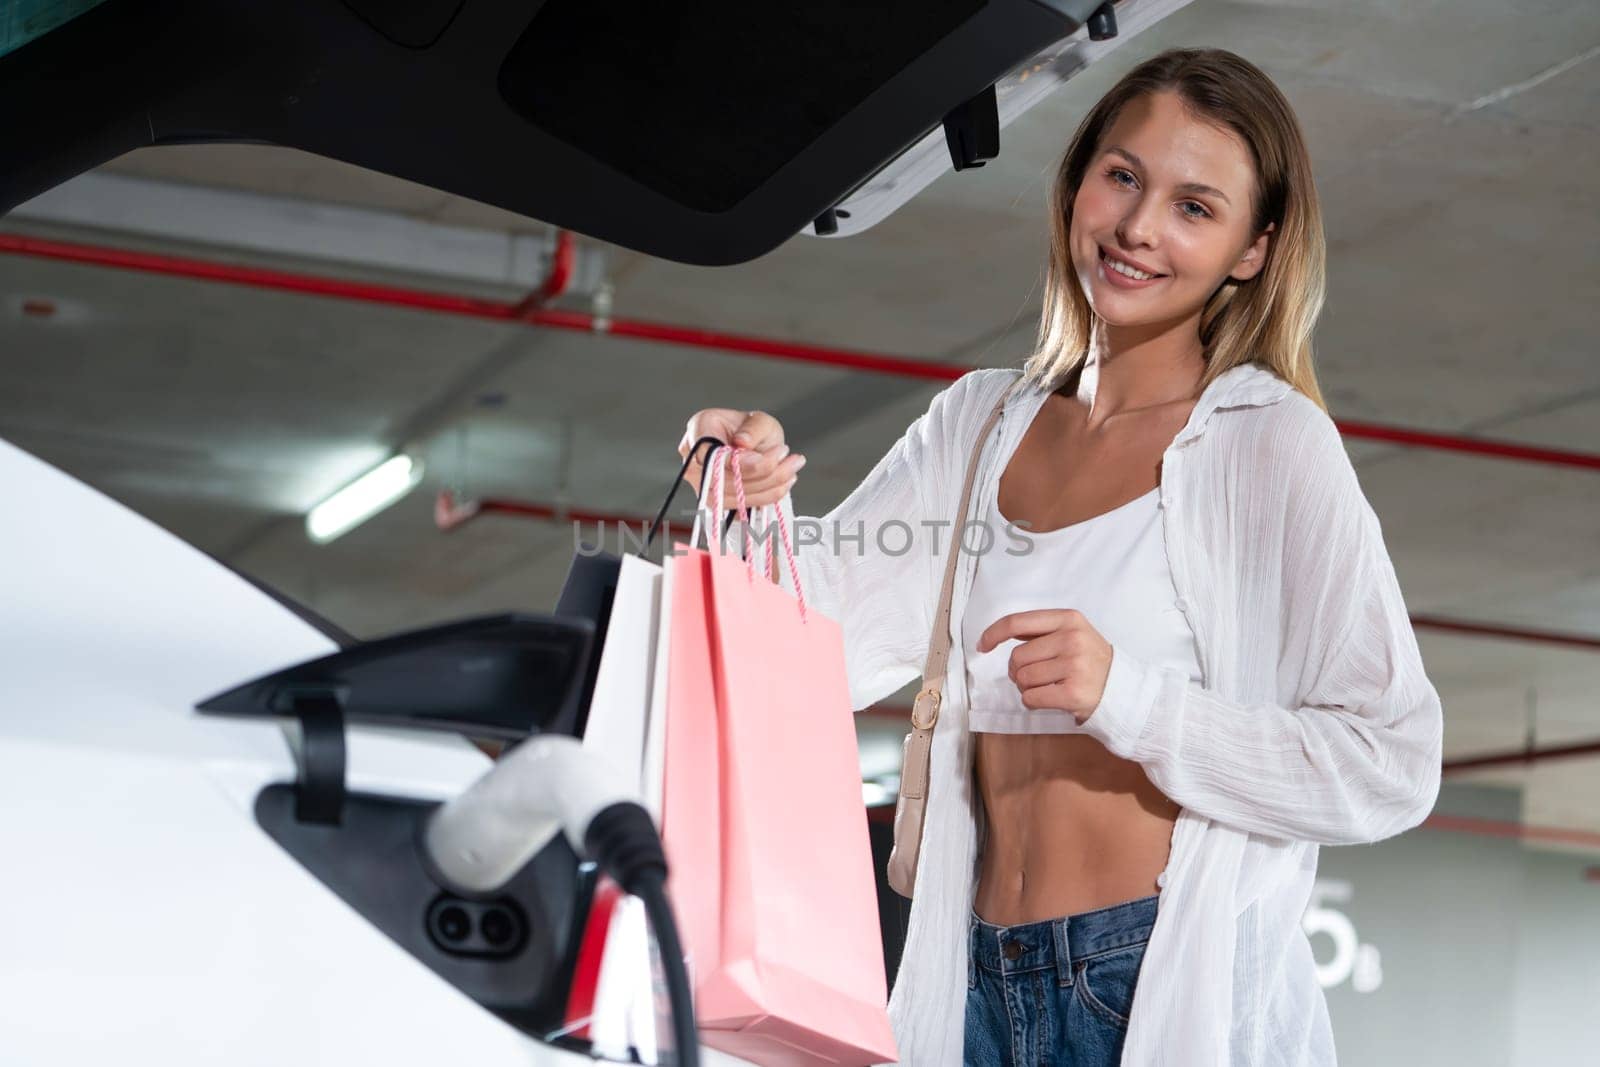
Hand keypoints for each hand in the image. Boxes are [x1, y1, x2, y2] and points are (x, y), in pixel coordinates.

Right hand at [677, 407, 806, 510]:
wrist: (755, 446)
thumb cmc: (753, 430)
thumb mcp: (760, 420)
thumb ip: (753, 429)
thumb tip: (742, 443)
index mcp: (698, 430)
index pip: (710, 454)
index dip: (739, 461)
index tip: (769, 455)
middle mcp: (694, 461)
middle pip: (723, 478)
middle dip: (763, 472)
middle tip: (791, 459)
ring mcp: (703, 485)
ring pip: (735, 495)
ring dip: (771, 485)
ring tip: (793, 466)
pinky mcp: (718, 503)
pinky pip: (742, 506)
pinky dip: (768, 495)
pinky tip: (785, 481)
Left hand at [975, 609, 1113, 723]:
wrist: (1123, 690)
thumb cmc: (1091, 661)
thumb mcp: (1074, 633)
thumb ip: (1042, 631)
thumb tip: (1001, 633)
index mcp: (1069, 619)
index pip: (1017, 622)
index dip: (993, 634)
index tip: (983, 646)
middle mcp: (1072, 638)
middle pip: (1016, 657)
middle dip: (1017, 670)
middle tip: (1037, 676)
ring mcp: (1074, 665)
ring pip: (1022, 679)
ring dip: (1026, 688)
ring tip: (1048, 687)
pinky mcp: (1073, 693)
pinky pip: (1031, 698)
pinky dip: (1032, 702)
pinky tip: (1050, 699)